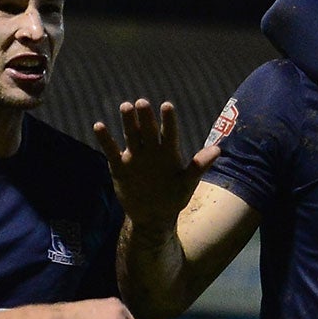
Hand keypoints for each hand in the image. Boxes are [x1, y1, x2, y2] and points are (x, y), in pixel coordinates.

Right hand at [94, 100, 219, 228]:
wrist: (153, 215)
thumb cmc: (174, 197)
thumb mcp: (187, 183)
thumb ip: (199, 166)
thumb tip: (218, 149)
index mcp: (169, 151)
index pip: (169, 132)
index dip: (168, 120)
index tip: (167, 106)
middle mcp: (151, 149)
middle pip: (148, 130)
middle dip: (145, 117)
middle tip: (142, 103)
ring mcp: (134, 155)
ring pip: (131, 135)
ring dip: (128, 122)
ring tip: (125, 107)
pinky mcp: (119, 165)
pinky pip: (111, 150)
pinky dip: (105, 139)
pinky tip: (99, 126)